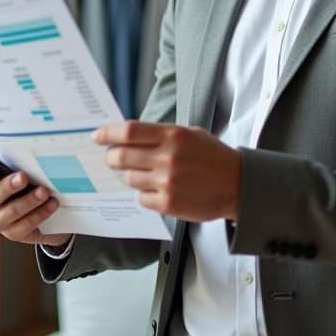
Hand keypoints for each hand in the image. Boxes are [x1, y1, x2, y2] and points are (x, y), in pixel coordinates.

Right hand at [0, 159, 71, 247]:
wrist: (49, 211)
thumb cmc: (31, 183)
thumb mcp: (23, 170)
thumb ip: (11, 160)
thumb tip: (4, 145)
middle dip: (8, 186)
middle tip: (24, 177)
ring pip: (10, 212)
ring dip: (28, 201)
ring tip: (44, 191)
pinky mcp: (14, 233)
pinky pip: (25, 226)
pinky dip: (40, 214)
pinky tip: (52, 204)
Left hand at [95, 121, 241, 221]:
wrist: (238, 185)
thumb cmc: (213, 157)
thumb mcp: (190, 134)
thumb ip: (161, 134)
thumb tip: (128, 135)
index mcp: (174, 136)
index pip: (129, 131)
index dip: (108, 133)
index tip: (97, 136)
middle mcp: (168, 158)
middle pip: (122, 156)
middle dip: (110, 157)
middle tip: (109, 158)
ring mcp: (168, 183)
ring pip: (129, 179)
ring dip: (129, 177)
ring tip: (142, 174)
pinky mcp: (169, 204)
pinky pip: (141, 198)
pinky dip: (144, 194)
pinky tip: (156, 190)